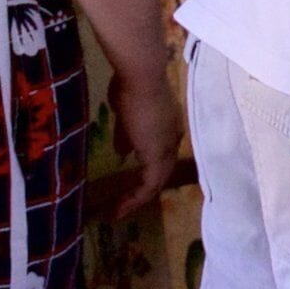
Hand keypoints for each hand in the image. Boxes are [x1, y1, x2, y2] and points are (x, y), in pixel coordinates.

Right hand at [95, 56, 187, 221]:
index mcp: (166, 127)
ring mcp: (167, 147)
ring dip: (136, 198)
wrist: (140, 76)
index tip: (125, 179)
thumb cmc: (130, 86)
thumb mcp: (125, 114)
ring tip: (118, 211)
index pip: (158, 155)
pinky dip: (136, 197)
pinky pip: (149, 184)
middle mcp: (171, 139)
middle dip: (141, 191)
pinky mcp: (157, 156)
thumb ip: (125, 134)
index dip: (143, 169)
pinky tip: (121, 206)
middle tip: (122, 205)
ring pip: (156, 181)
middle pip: (160, 172)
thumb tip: (121, 152)